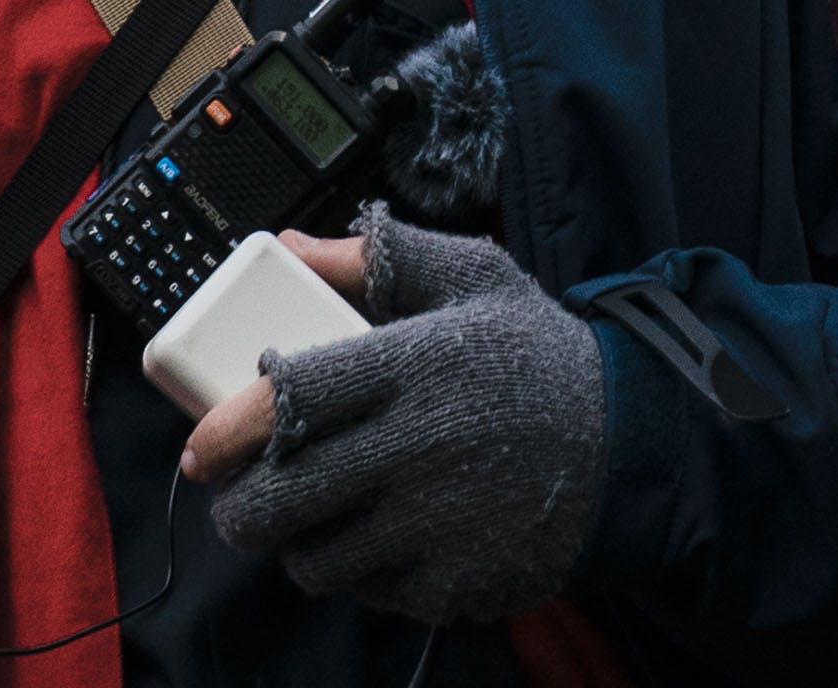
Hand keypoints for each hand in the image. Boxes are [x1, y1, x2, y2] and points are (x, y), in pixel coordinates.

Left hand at [193, 210, 609, 623]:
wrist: (631, 445)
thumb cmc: (536, 358)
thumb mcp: (473, 280)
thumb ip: (379, 259)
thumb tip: (290, 246)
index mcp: (420, 362)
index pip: (290, 397)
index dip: (229, 425)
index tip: (206, 443)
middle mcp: (425, 445)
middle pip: (281, 497)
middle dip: (240, 506)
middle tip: (242, 496)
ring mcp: (441, 522)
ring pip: (312, 558)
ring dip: (296, 542)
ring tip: (315, 516)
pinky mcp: (456, 581)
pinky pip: (368, 591)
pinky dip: (361, 571)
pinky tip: (385, 535)